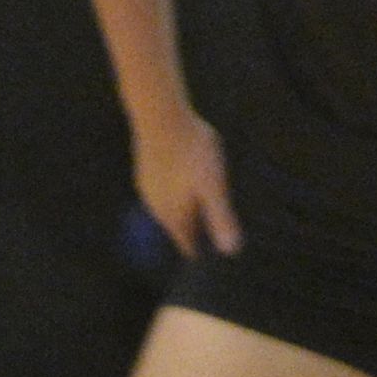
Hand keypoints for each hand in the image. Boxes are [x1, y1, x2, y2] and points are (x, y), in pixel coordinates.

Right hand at [131, 106, 241, 258]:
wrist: (161, 116)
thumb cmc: (192, 151)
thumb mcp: (213, 184)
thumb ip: (220, 217)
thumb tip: (231, 251)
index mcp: (173, 216)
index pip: (187, 244)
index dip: (201, 251)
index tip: (210, 260)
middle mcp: (156, 208)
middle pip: (177, 227)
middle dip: (194, 230)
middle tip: (210, 235)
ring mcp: (148, 189)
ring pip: (168, 208)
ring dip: (183, 210)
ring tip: (200, 210)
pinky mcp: (145, 170)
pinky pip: (162, 189)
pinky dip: (174, 190)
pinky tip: (182, 181)